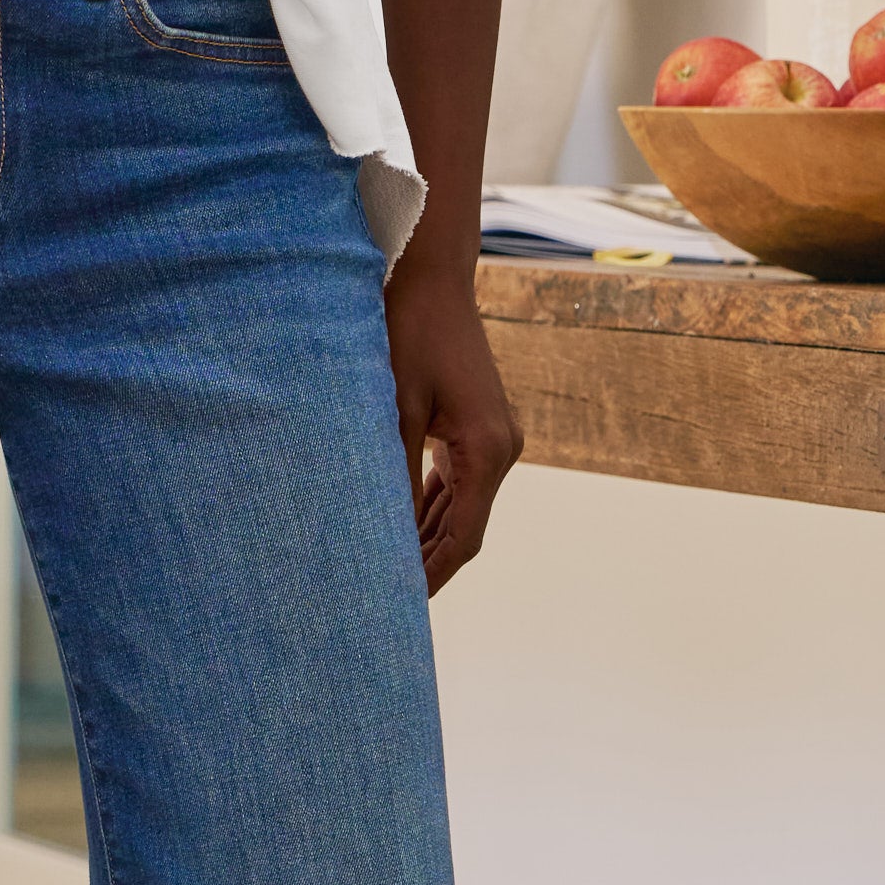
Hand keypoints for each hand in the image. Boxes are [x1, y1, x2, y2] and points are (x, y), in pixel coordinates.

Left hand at [385, 269, 522, 593]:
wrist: (431, 279)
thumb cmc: (408, 335)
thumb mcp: (393, 410)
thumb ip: (393, 478)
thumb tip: (382, 537)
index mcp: (487, 451)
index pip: (463, 538)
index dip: (432, 575)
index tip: (401, 605)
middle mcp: (501, 450)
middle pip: (465, 530)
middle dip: (427, 564)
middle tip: (384, 600)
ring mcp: (494, 440)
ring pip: (461, 510)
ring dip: (427, 539)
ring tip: (386, 573)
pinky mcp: (479, 428)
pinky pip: (458, 483)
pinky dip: (431, 509)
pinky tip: (400, 530)